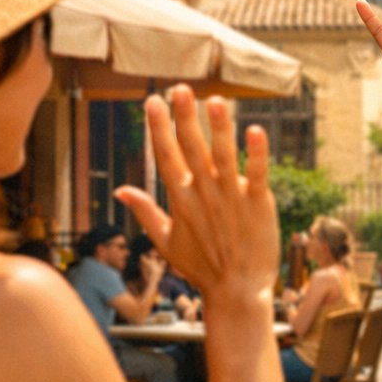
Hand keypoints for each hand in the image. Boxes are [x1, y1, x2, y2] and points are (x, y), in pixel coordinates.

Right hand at [116, 86, 278, 310]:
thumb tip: (122, 190)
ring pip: (223, 156)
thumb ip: (144, 212)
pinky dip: (256, 153)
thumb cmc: (203, 267)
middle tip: (180, 89)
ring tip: (215, 101)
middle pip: (192, 149)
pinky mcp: (259, 204)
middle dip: (185, 118)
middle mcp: (204, 194)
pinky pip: (258, 174)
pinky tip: (254, 131)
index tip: (153, 101)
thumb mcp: (167, 241)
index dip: (159, 128)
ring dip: (219, 128)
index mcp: (181, 200)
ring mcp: (232, 198)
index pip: (166, 156)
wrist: (238, 292)